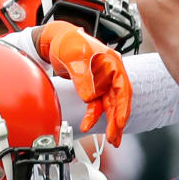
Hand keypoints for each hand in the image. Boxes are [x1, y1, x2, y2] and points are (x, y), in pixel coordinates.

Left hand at [38, 21, 132, 145]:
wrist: (55, 41)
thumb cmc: (68, 41)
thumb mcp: (74, 57)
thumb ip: (83, 77)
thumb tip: (90, 97)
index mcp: (111, 63)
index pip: (122, 88)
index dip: (123, 107)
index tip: (119, 122)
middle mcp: (110, 73)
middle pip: (118, 100)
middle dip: (117, 120)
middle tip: (114, 137)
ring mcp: (102, 81)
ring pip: (109, 106)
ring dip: (108, 122)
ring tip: (110, 138)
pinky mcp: (93, 87)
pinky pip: (96, 105)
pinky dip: (93, 116)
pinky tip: (88, 125)